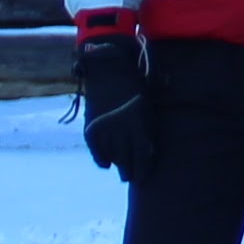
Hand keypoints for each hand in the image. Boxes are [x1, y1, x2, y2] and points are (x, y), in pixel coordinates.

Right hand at [76, 34, 153, 176]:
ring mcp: (105, 126)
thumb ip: (150, 121)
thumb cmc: (134, 80)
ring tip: (122, 173)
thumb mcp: (149, 98)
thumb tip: (151, 146)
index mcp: (139, 121)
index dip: (144, 169)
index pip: (143, 154)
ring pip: (112, 155)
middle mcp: (122, 126)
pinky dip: (101, 158)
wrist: (108, 64)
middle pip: (127, 158)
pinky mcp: (91, 124)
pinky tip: (107, 163)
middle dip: (131, 171)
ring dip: (118, 166)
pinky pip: (96, 148)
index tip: (144, 177)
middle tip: (133, 178)